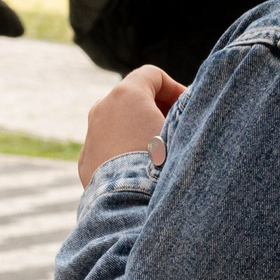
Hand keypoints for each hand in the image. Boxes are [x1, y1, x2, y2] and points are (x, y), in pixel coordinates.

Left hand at [78, 65, 184, 186]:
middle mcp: (102, 108)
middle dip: (157, 108)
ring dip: (140, 129)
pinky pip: (109, 147)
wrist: (129, 204)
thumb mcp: (184, 130)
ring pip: (119, 122)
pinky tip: (143, 170)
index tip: (188, 108)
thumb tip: (194, 107)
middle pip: (134, 96)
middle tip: (178, 128)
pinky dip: (125, 151)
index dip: (175, 88)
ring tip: (161, 152)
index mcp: (125, 94)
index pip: (153, 75)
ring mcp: (90, 134)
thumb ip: (188, 111)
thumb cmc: (162, 164)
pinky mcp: (86, 160)